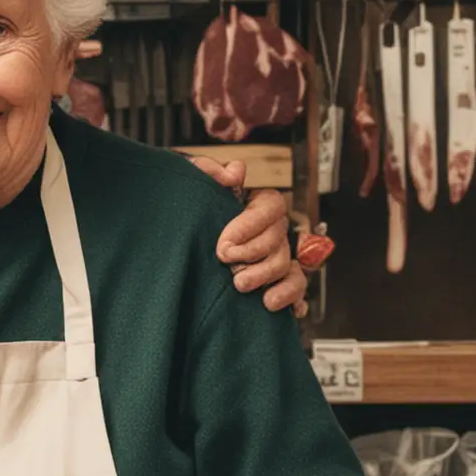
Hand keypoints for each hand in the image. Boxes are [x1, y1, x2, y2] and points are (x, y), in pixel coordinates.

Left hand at [189, 157, 309, 318]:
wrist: (180, 238)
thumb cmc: (193, 208)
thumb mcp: (194, 183)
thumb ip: (209, 170)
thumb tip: (235, 173)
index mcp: (259, 204)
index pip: (271, 208)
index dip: (249, 226)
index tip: (223, 243)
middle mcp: (273, 231)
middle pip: (279, 241)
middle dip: (253, 254)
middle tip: (226, 264)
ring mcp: (278, 257)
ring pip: (287, 267)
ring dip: (265, 277)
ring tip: (239, 285)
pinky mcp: (277, 283)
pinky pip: (295, 290)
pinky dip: (290, 300)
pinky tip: (272, 306)